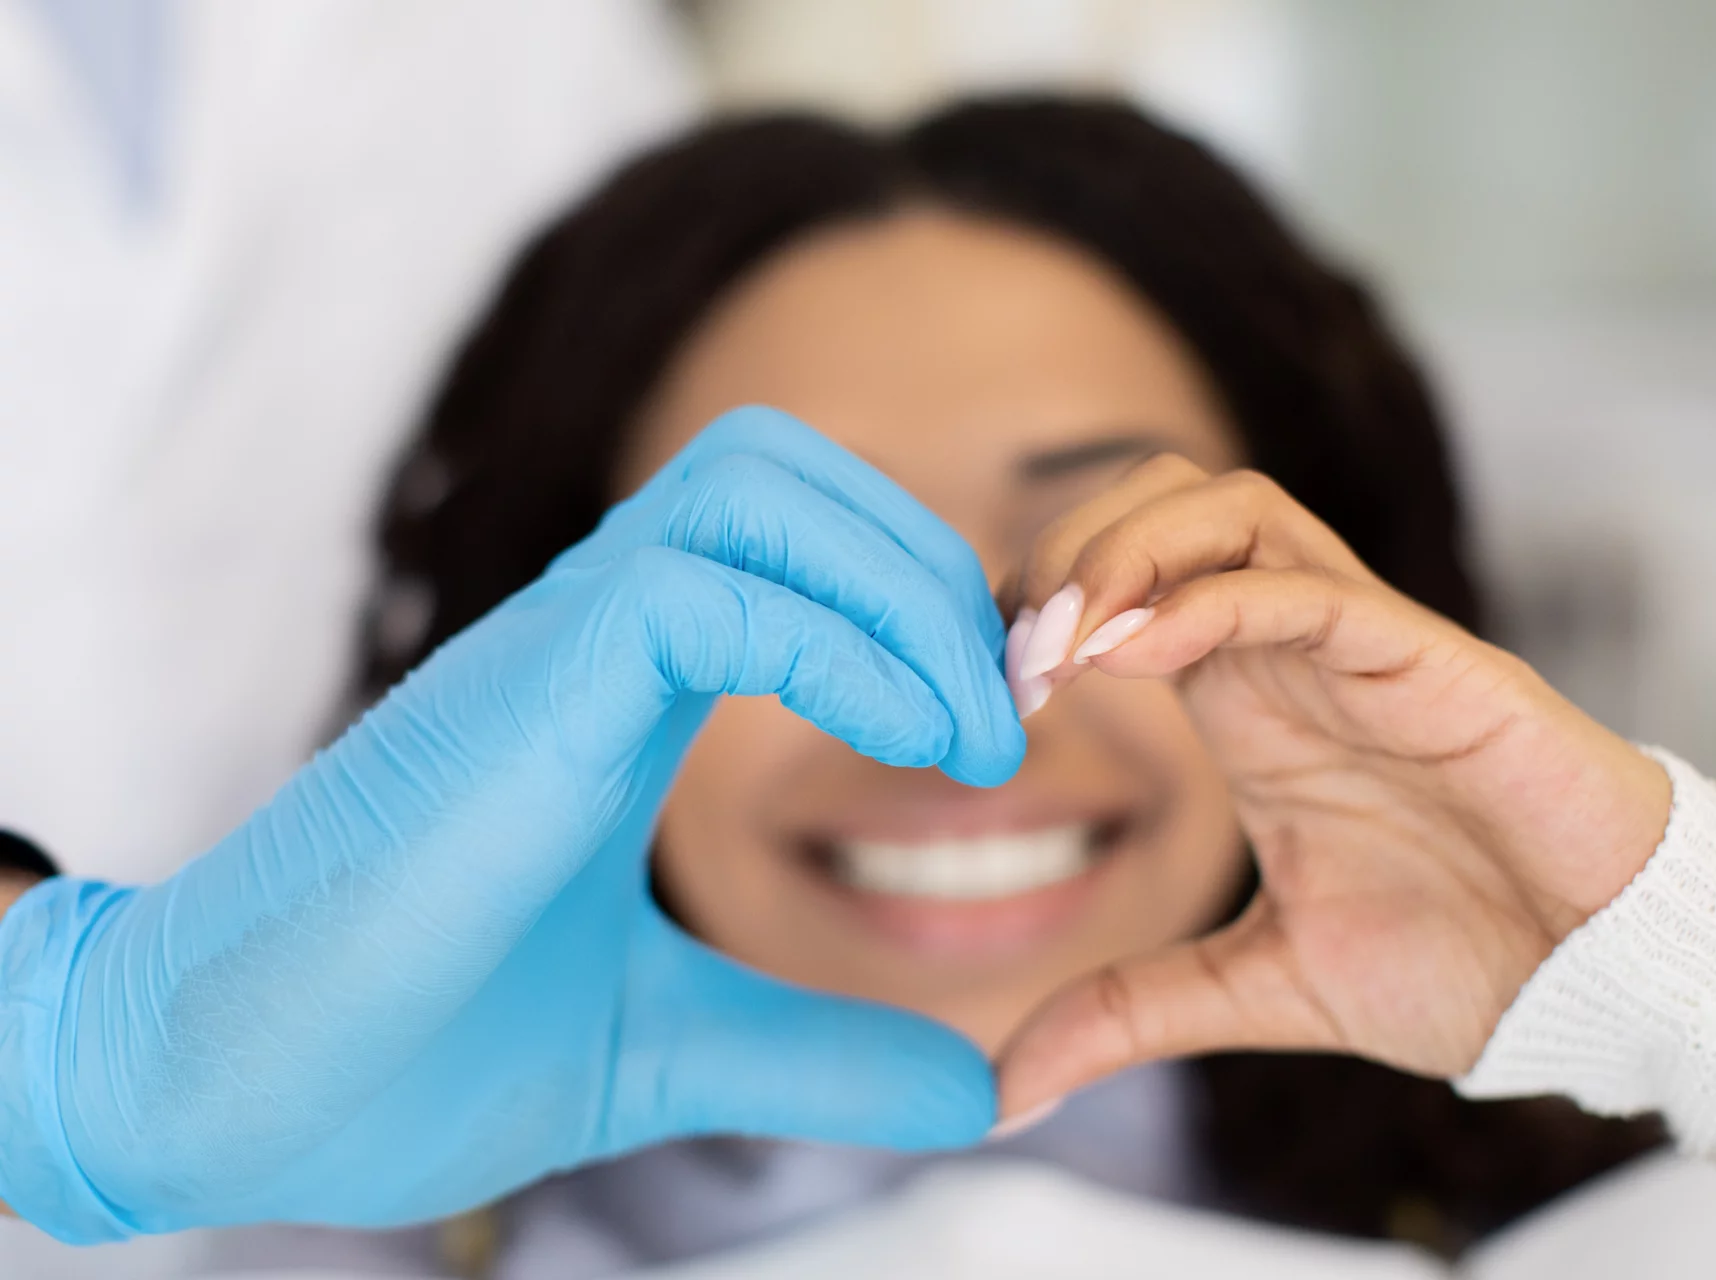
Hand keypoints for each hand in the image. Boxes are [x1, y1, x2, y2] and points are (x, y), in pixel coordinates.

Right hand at [0, 408, 1023, 1242]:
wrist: (208, 1094)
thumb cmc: (400, 1050)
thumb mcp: (663, 1047)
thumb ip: (815, 1054)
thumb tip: (974, 1089)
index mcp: (621, 687)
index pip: (791, 539)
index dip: (920, 601)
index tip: (993, 731)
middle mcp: (591, 635)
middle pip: (792, 470)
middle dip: (934, 569)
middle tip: (1002, 719)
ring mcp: (550, 648)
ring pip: (757, 484)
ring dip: (904, 585)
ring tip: (970, 732)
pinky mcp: (520, 694)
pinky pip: (706, 592)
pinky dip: (842, 648)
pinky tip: (909, 747)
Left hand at [994, 455, 1670, 1119]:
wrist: (1603, 985)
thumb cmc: (1459, 961)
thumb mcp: (1255, 988)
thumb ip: (1129, 1013)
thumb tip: (1002, 1090)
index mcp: (1245, 696)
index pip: (1124, 576)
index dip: (1036, 606)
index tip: (979, 696)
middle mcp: (1292, 646)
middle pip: (1160, 500)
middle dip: (1064, 548)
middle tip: (1006, 657)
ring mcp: (1360, 641)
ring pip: (1229, 506)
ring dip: (1122, 549)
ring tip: (1053, 641)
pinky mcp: (1431, 660)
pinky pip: (1308, 587)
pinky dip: (1206, 600)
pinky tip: (1130, 653)